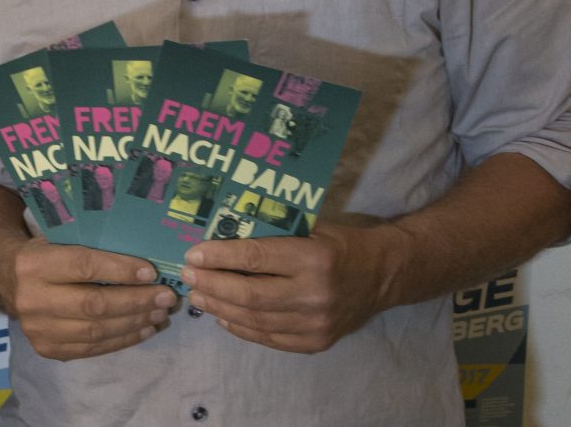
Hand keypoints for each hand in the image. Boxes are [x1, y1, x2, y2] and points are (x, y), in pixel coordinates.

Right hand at [0, 237, 176, 360]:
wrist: (6, 279)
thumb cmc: (44, 252)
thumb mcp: (58, 238)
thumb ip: (91, 245)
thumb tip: (144, 256)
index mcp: (33, 263)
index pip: (84, 266)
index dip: (120, 270)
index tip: (151, 272)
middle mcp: (31, 299)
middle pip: (93, 304)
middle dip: (135, 301)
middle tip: (165, 296)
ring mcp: (37, 329)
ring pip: (95, 331)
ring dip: (134, 323)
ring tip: (159, 313)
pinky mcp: (46, 349)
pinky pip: (91, 348)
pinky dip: (122, 340)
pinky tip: (143, 329)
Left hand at [179, 225, 406, 353]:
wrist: (382, 274)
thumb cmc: (339, 243)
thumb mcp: (309, 228)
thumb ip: (271, 236)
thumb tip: (220, 239)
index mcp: (313, 258)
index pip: (255, 258)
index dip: (219, 257)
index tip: (193, 255)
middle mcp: (315, 294)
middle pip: (249, 295)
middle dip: (212, 286)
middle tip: (188, 277)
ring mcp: (316, 323)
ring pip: (255, 320)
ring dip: (220, 309)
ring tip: (199, 296)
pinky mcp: (316, 343)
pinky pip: (269, 338)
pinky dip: (242, 328)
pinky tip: (223, 317)